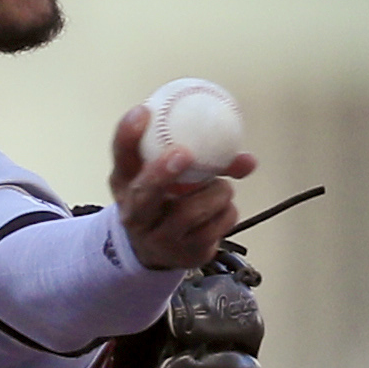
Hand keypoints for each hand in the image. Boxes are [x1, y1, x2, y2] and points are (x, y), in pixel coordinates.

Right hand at [109, 105, 256, 271]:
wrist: (155, 252)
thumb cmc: (164, 201)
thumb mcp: (167, 176)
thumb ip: (199, 158)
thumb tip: (246, 160)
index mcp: (126, 185)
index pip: (121, 156)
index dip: (129, 134)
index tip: (145, 111)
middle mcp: (136, 214)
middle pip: (145, 193)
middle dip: (163, 172)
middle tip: (183, 153)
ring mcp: (159, 239)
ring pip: (189, 212)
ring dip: (215, 193)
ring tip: (222, 187)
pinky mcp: (185, 256)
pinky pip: (214, 228)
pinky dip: (226, 213)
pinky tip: (223, 209)